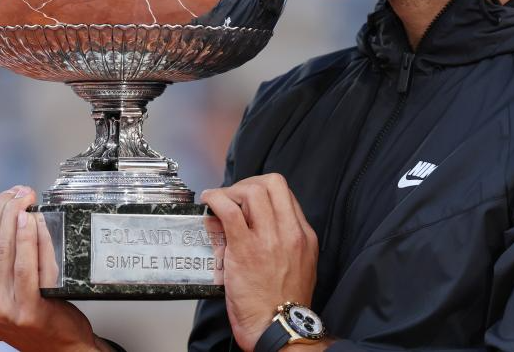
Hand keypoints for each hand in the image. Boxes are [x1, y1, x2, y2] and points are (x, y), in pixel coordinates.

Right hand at [0, 186, 106, 351]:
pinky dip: (29, 238)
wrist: (52, 345)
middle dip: (3, 207)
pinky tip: (32, 221)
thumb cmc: (23, 313)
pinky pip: (26, 266)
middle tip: (18, 191)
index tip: (2, 194)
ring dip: (16, 215)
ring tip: (26, 199)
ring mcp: (0, 308)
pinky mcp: (26, 310)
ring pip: (4, 249)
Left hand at [201, 174, 319, 351]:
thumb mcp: (296, 267)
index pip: (286, 195)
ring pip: (253, 191)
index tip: (248, 200)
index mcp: (304, 236)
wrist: (279, 329)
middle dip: (249, 183)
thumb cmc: (282, 306)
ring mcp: (269, 239)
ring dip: (232, 190)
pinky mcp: (246, 249)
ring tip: (221, 200)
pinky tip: (209, 200)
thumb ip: (279, 242)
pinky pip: (229, 210)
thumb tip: (251, 222)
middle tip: (235, 196)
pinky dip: (216, 198)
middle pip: (272, 183)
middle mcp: (290, 232)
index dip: (263, 191)